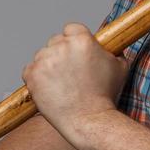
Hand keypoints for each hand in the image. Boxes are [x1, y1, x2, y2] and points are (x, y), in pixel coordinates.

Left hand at [21, 22, 130, 145]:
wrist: (89, 120)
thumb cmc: (105, 96)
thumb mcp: (120, 67)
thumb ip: (113, 51)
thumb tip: (110, 45)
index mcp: (82, 40)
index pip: (71, 28)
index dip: (74, 41)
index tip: (76, 54)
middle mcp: (61, 46)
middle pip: (55, 41)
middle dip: (61, 54)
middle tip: (70, 73)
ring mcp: (44, 60)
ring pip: (42, 55)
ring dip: (48, 66)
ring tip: (61, 85)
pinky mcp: (31, 75)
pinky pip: (29, 70)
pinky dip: (36, 78)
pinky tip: (50, 88)